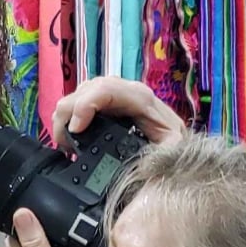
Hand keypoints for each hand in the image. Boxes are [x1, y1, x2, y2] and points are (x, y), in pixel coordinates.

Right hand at [52, 77, 185, 149]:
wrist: (180, 144)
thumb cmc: (176, 146)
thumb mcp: (174, 150)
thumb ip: (160, 151)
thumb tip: (137, 158)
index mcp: (141, 98)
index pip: (105, 89)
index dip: (84, 106)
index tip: (75, 131)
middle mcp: (126, 91)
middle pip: (86, 88)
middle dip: (68, 112)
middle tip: (64, 143)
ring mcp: (115, 96)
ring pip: (80, 92)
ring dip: (66, 115)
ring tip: (65, 142)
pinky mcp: (107, 104)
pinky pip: (82, 101)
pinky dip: (70, 117)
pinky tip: (70, 136)